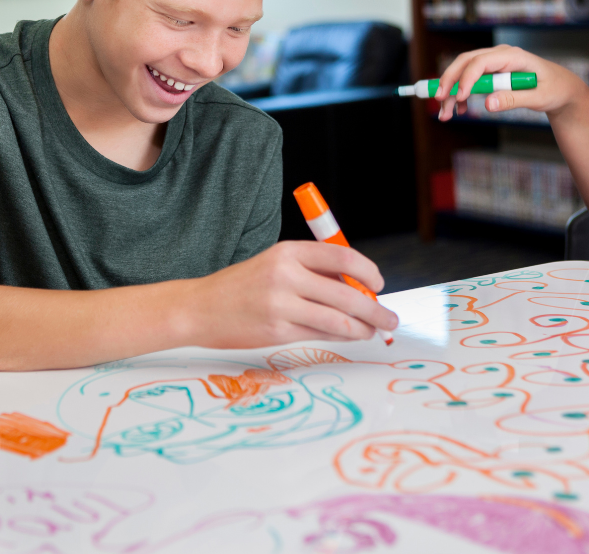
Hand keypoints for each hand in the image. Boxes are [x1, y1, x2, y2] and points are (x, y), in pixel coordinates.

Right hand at [191, 241, 396, 346]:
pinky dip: (341, 336)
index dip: (366, 271)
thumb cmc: (241, 286)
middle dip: (374, 309)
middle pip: (346, 293)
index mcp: (287, 252)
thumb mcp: (274, 265)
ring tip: (374, 330)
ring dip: (363, 327)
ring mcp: (280, 305)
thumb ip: (312, 272)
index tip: (378, 284)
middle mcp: (285, 275)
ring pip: (338, 320)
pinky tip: (349, 336)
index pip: (340, 256)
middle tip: (389, 317)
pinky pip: (320, 334)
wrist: (200, 308)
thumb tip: (358, 288)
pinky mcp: (277, 331)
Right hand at [433, 45, 588, 121]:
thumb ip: (513, 100)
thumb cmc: (554, 89)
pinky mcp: (491, 73)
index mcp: (513, 56)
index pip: (480, 62)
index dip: (466, 79)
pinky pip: (469, 81)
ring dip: (451, 92)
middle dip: (449, 81)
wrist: (560, 87)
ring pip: (463, 72)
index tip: (458, 98)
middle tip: (438, 100)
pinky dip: (460, 95)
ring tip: (445, 114)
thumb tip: (488, 104)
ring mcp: (494, 64)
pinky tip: (460, 110)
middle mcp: (499, 56)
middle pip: (465, 62)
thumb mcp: (539, 97)